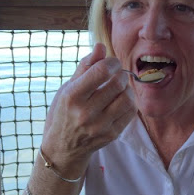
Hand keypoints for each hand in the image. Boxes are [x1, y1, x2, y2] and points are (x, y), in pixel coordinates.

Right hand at [40, 43, 136, 176]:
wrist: (63, 148)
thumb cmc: (63, 113)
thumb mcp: (67, 88)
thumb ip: (85, 67)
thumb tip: (101, 46)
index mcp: (72, 96)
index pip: (101, 71)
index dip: (112, 62)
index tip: (111, 63)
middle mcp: (85, 113)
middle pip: (117, 83)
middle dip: (120, 74)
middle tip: (116, 75)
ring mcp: (100, 126)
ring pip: (128, 98)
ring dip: (127, 89)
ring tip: (119, 88)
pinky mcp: (111, 135)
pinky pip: (131, 113)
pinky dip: (129, 103)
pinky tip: (120, 101)